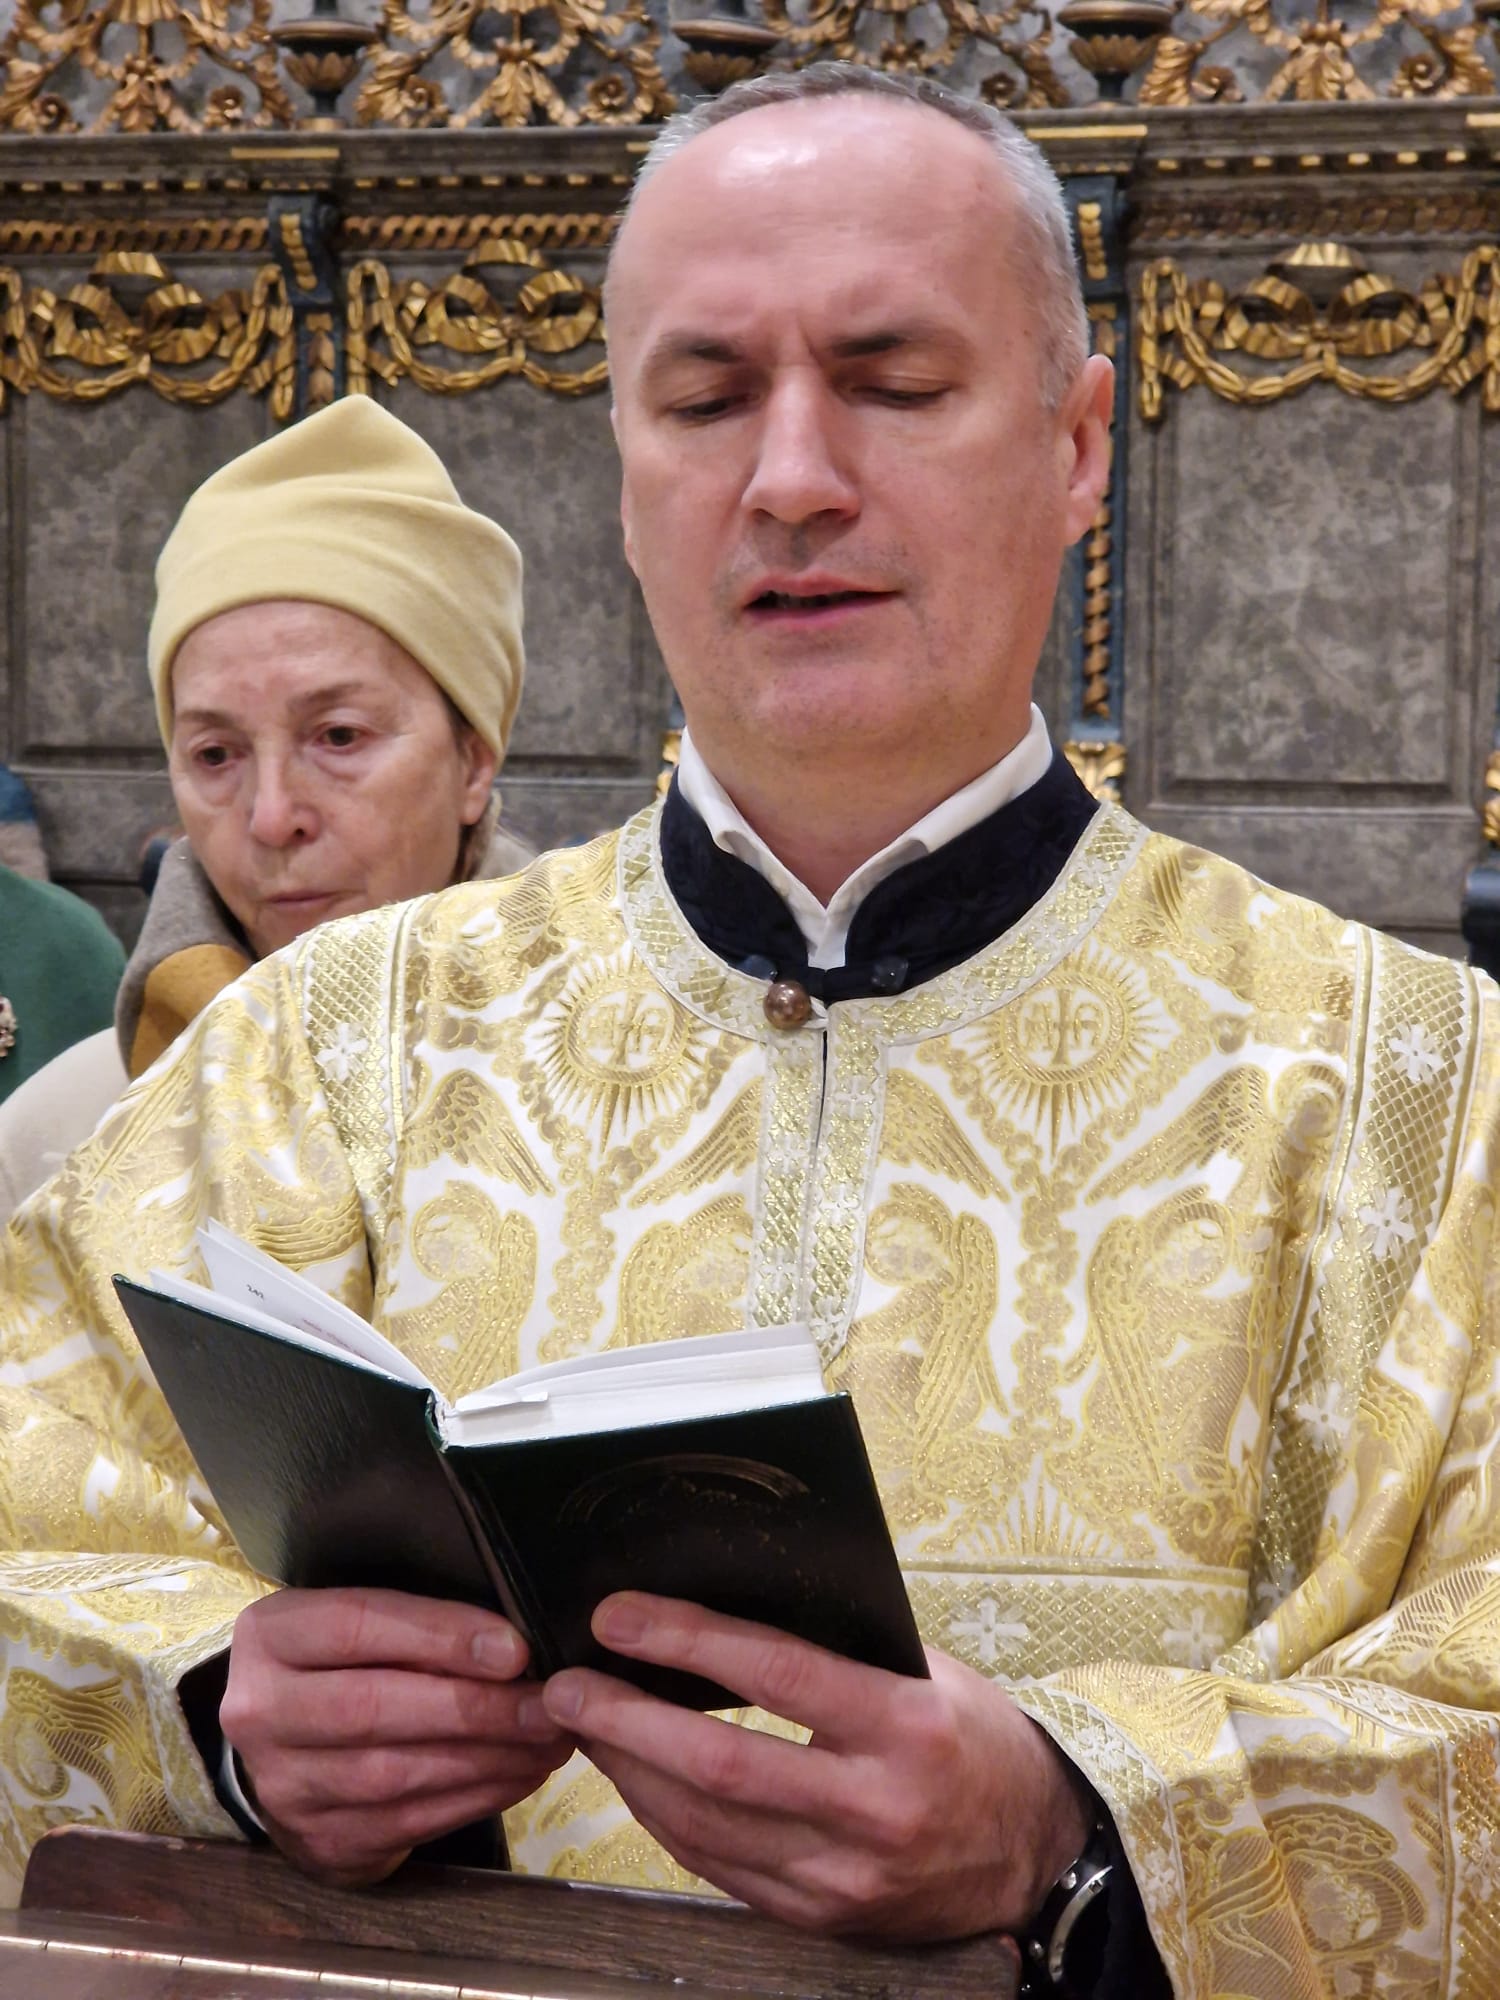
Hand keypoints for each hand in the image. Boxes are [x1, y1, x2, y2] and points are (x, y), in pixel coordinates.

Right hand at [221, 1587, 575, 1885]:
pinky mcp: (320, 1842)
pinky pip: (409, 1822)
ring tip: (549, 1739)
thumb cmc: (340, 1664)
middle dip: (475, 1707)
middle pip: (374, 1708)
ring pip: (395, 1775)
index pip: (356, 1626)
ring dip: (486, 1758)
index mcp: (271, 1636)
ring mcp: (285, 1787)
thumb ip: (414, 1623)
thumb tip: (513, 1640)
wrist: (280, 1751)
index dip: (439, 1635)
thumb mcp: (355, 1624)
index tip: (514, 1647)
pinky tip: (520, 1773)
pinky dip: (475, 1797)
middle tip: (550, 1704)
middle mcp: (261, 1712)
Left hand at [541, 1593, 1090, 1942]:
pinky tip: (635, 1782)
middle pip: (720, 1765)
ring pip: (705, 1827)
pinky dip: (665, 1821)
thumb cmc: (972, 1738)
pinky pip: (720, 1869)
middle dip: (626, 1720)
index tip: (620, 1616)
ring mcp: (845, 1874)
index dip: (687, 1641)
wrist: (1034, 1854)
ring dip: (629, 1773)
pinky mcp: (823, 1916)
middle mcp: (873, 1806)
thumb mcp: (924, 1672)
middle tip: (565, 1684)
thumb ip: (836, 1649)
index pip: (775, 1674)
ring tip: (585, 1725)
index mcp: (904, 1725)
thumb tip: (721, 1607)